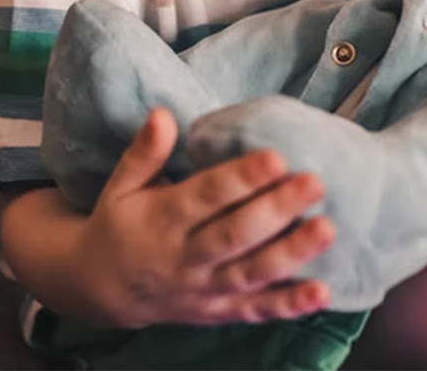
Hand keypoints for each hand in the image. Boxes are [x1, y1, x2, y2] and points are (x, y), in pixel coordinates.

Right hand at [76, 109, 334, 326]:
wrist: (98, 289)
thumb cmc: (120, 223)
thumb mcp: (120, 185)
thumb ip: (144, 152)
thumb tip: (162, 114)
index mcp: (162, 219)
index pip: (205, 197)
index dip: (240, 178)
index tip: (276, 157)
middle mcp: (184, 258)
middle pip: (235, 235)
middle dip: (277, 210)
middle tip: (315, 183)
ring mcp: (203, 290)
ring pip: (251, 273)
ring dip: (291, 254)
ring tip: (327, 230)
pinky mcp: (217, 312)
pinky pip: (255, 310)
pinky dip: (288, 305)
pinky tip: (322, 293)